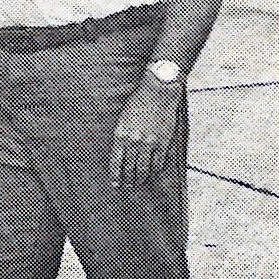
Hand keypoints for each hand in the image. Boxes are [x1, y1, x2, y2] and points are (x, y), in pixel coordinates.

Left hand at [109, 73, 184, 187]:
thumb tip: (120, 153)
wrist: (157, 92)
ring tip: (138, 183)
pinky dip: (155, 169)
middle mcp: (134, 141)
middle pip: (129, 167)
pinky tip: (153, 172)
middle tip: (127, 186)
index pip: (115, 161)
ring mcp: (150, 143)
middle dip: (127, 179)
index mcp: (120, 134)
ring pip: (144, 168)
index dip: (115, 175)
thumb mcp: (122, 119)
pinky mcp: (163, 142)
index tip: (115, 183)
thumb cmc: (137, 103)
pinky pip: (159, 162)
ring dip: (140, 178)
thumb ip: (121, 136)